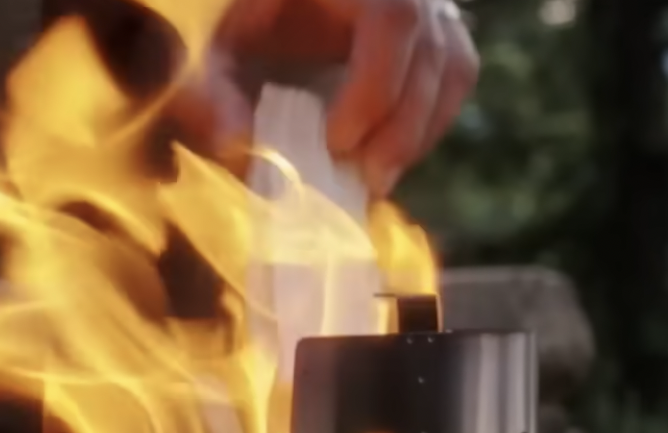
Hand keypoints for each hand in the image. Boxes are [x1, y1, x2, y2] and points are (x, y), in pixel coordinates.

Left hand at [168, 0, 479, 195]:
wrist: (276, 7)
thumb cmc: (244, 19)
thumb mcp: (216, 43)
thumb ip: (212, 87)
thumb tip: (232, 143)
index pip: (393, 18)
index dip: (375, 85)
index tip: (338, 142)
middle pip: (435, 48)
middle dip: (402, 124)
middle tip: (364, 180)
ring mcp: (428, 4)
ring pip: (454, 64)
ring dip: (420, 129)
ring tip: (375, 178)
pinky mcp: (435, 30)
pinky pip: (456, 73)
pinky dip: (429, 121)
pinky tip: (390, 158)